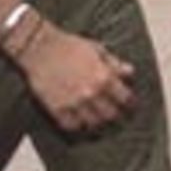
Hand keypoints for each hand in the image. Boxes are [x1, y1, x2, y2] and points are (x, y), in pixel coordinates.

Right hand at [15, 21, 136, 131]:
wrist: (41, 48)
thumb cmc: (70, 45)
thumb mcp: (97, 50)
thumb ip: (114, 63)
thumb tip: (129, 72)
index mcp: (104, 77)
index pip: (125, 98)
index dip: (128, 101)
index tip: (129, 103)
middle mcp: (91, 93)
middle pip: (110, 114)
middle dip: (113, 113)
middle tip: (112, 112)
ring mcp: (74, 103)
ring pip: (92, 123)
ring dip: (96, 120)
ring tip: (96, 118)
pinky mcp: (57, 109)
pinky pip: (71, 125)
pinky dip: (76, 124)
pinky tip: (78, 119)